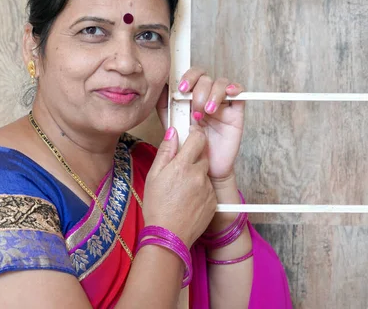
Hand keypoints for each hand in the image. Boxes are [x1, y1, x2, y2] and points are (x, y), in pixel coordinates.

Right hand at [142, 125, 216, 246]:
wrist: (168, 235)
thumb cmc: (157, 206)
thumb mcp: (153, 176)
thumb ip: (165, 151)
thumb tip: (173, 132)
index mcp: (182, 166)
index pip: (198, 139)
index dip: (195, 134)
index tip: (191, 134)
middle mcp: (199, 175)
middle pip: (203, 155)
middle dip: (194, 157)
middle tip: (180, 168)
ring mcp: (208, 188)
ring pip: (205, 173)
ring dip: (197, 174)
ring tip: (181, 189)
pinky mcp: (213, 201)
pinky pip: (208, 188)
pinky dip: (201, 189)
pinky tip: (188, 199)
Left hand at [156, 68, 244, 184]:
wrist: (203, 167)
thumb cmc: (188, 146)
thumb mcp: (172, 124)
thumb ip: (166, 106)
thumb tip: (161, 88)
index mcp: (192, 97)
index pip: (192, 75)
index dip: (188, 77)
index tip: (182, 90)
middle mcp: (207, 97)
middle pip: (205, 78)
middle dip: (199, 91)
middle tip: (195, 109)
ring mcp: (222, 104)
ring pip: (221, 83)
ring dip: (213, 94)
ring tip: (207, 112)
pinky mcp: (235, 112)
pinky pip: (240, 93)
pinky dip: (234, 88)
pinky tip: (228, 94)